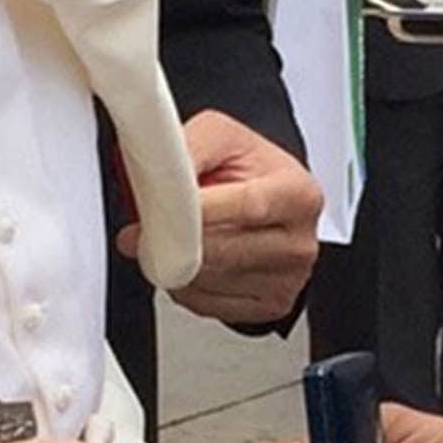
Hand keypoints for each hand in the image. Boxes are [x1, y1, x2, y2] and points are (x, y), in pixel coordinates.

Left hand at [134, 109, 321, 326]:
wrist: (268, 203)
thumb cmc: (248, 170)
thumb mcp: (222, 136)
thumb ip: (191, 147)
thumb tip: (156, 171)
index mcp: (299, 195)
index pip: (245, 207)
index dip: (195, 211)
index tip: (157, 211)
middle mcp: (299, 242)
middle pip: (223, 251)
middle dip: (173, 240)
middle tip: (142, 230)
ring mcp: (287, 280)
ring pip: (209, 282)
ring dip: (175, 264)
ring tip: (172, 238)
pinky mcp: (269, 307)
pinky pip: (207, 304)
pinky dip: (184, 286)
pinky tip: (189, 261)